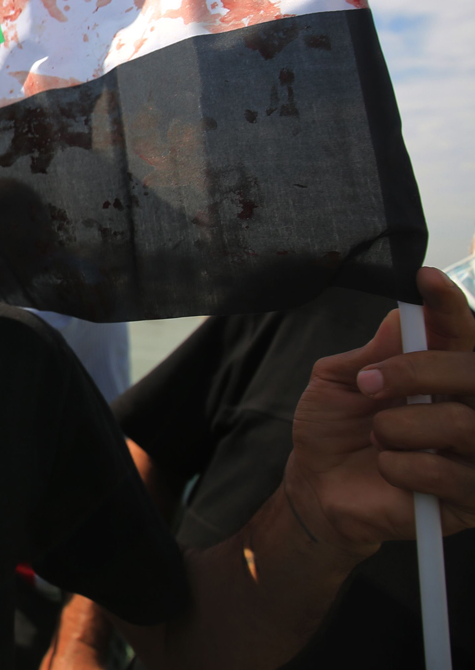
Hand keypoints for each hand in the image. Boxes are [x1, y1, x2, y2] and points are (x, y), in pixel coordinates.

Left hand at [286, 268, 474, 550]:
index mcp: (442, 375)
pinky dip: (403, 467)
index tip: (424, 279)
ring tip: (375, 435)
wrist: (319, 485)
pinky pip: (449, 473)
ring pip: (463, 424)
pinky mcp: (470, 499)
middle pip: (474, 373)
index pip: (461, 334)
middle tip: (370, 383)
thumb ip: (372, 353)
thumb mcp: (339, 381)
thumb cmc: (335, 428)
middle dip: (419, 371)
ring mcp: (474, 454)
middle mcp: (469, 408)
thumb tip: (402, 317)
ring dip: (401, 426)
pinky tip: (387, 469)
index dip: (448, 306)